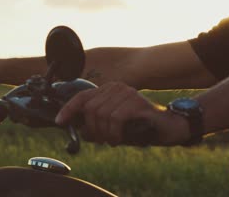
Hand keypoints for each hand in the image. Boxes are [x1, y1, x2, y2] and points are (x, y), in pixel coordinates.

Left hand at [55, 82, 189, 145]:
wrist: (169, 127)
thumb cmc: (141, 128)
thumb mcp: (114, 128)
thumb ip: (97, 127)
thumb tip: (80, 131)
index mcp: (109, 90)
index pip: (82, 97)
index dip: (68, 109)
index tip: (59, 122)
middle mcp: (116, 87)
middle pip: (90, 108)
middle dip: (91, 129)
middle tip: (100, 140)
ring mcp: (127, 92)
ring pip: (101, 114)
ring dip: (104, 133)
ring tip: (112, 140)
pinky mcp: (136, 102)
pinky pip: (115, 118)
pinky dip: (114, 132)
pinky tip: (119, 139)